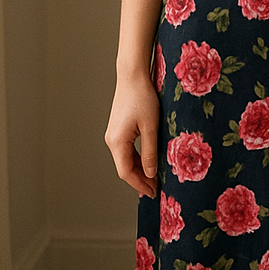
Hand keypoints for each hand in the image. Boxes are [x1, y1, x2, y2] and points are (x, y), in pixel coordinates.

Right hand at [104, 70, 160, 198]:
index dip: (140, 185)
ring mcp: (113, 135)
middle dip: (140, 180)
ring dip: (139, 170)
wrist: (132, 76)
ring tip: (155, 179)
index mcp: (117, 142)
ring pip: (125, 160)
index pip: (126, 172)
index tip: (153, 193)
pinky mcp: (118, 129)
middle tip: (157, 189)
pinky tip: (148, 163)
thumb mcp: (151, 127)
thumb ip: (150, 152)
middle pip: (125, 168)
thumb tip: (151, 174)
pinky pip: (126, 150)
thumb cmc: (142, 98)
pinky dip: (137, 159)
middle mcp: (111, 140)